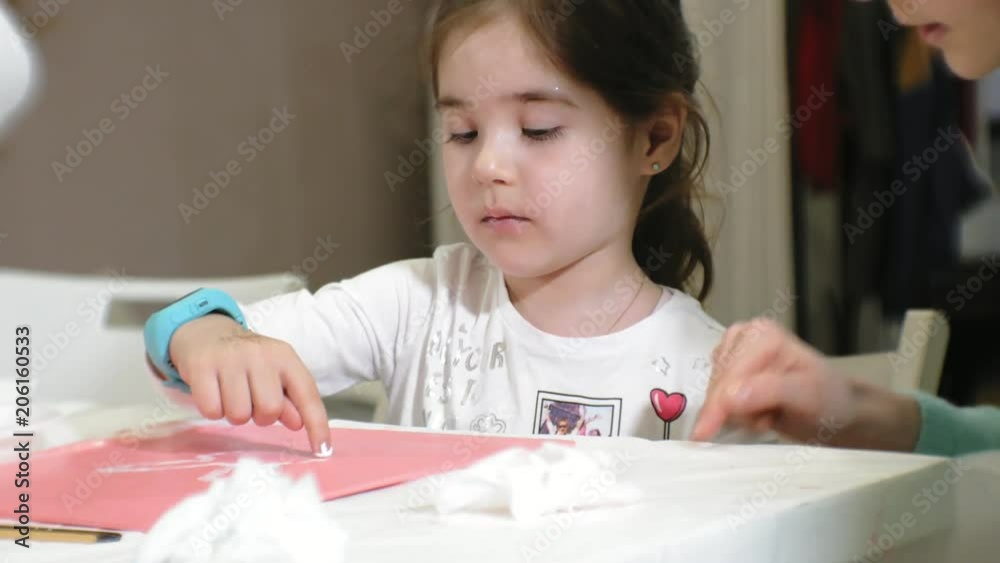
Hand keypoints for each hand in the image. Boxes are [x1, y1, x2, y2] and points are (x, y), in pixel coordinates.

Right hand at [168, 314, 331, 455]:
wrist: (206, 333)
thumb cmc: (246, 360)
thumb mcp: (273, 373)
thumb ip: (289, 399)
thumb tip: (299, 423)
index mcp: (284, 356)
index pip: (307, 394)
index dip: (317, 424)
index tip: (323, 449)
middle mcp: (260, 354)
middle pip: (269, 410)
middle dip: (260, 416)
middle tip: (250, 401)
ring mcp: (230, 358)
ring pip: (239, 415)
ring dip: (234, 414)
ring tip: (230, 395)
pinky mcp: (202, 366)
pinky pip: (212, 410)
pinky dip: (212, 410)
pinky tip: (213, 392)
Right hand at [691, 318, 921, 450]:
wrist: (835, 411)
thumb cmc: (829, 400)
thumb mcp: (807, 395)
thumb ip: (770, 392)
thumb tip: (730, 397)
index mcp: (761, 333)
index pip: (730, 374)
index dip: (722, 405)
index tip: (710, 434)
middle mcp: (743, 337)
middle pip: (717, 384)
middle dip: (736, 410)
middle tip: (768, 419)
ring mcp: (734, 355)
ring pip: (713, 394)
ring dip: (737, 414)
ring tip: (769, 414)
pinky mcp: (729, 373)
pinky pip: (715, 400)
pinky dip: (734, 414)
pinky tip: (758, 413)